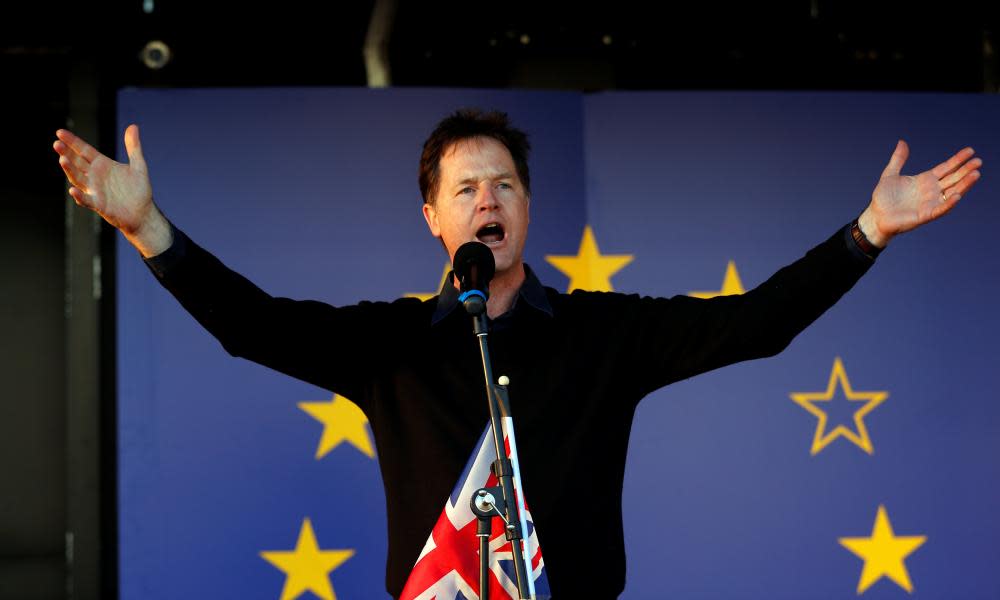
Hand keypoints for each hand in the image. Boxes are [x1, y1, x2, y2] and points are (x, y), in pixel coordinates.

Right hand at [53, 124, 171, 256]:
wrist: (143, 213)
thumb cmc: (139, 190)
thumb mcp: (138, 166)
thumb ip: (134, 147)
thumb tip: (133, 126)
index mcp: (101, 164)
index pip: (83, 150)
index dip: (72, 141)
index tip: (60, 132)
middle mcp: (94, 176)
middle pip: (77, 162)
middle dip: (66, 153)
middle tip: (57, 143)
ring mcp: (94, 190)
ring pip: (77, 179)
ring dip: (70, 170)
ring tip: (62, 160)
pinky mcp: (98, 204)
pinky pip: (86, 199)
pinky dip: (79, 196)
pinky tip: (73, 190)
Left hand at [858, 140, 981, 246]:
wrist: (875, 216)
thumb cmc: (883, 198)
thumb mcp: (890, 174)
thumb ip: (898, 159)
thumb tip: (902, 142)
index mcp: (925, 180)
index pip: (946, 168)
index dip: (957, 160)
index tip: (970, 151)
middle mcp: (931, 191)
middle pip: (953, 178)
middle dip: (965, 170)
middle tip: (978, 161)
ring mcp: (930, 203)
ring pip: (952, 192)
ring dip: (964, 184)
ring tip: (976, 174)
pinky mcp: (926, 215)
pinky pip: (941, 209)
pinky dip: (949, 203)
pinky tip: (957, 195)